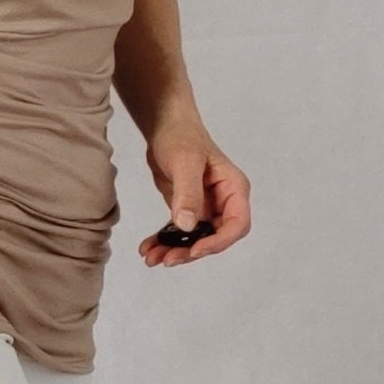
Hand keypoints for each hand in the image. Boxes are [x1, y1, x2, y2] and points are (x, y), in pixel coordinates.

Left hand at [137, 117, 251, 267]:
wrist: (163, 124)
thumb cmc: (181, 136)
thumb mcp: (185, 162)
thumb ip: (188, 194)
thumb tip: (188, 226)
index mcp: (233, 189)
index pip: (236, 224)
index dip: (217, 241)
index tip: (194, 250)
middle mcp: (223, 202)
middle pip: (214, 237)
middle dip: (191, 251)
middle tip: (166, 260)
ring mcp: (206, 207)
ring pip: (195, 238)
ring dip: (175, 250)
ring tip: (151, 258)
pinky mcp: (187, 208)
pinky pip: (179, 231)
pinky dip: (164, 240)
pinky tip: (148, 248)